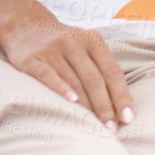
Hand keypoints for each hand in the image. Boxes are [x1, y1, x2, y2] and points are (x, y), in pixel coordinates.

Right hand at [1, 14, 134, 130]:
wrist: (26, 25)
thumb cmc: (64, 45)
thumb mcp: (86, 46)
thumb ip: (101, 69)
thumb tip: (119, 107)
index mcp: (93, 40)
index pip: (112, 71)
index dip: (121, 95)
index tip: (128, 117)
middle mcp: (75, 43)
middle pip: (94, 79)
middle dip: (105, 106)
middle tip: (111, 129)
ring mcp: (53, 50)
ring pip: (74, 81)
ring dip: (86, 106)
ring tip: (94, 126)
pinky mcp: (33, 59)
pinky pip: (48, 75)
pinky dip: (60, 88)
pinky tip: (70, 102)